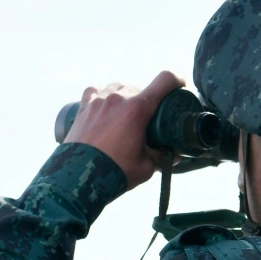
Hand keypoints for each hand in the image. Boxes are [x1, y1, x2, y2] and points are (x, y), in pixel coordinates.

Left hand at [63, 70, 184, 188]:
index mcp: (138, 109)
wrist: (80, 179)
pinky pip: (94, 91)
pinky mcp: (84, 108)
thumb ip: (162, 157)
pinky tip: (103, 107)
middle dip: (146, 102)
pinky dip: (101, 96)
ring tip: (125, 115)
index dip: (176, 80)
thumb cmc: (115, 173)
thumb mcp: (146, 167)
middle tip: (147, 120)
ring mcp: (99, 101)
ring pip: (118, 87)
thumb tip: (175, 155)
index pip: (164, 81)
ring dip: (125, 97)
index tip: (179, 86)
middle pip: (140, 89)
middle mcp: (118, 98)